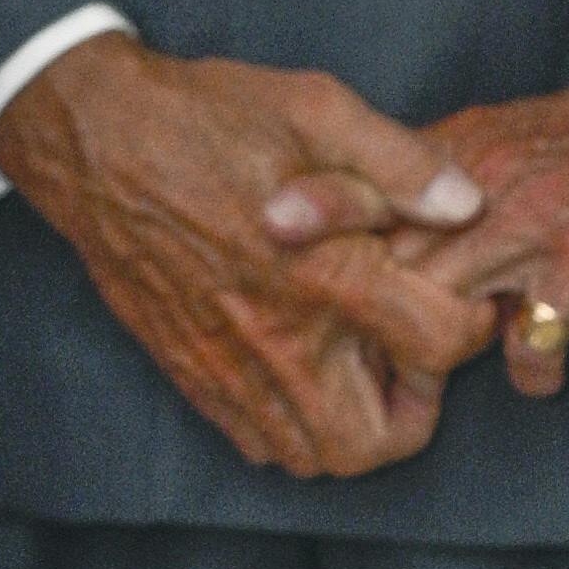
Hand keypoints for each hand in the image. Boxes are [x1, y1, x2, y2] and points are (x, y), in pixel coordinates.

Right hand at [0, 43, 502, 480]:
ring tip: (360, 365)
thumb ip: (401, 162)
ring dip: (352, 426)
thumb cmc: (208, 120)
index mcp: (325, 275)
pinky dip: (292, 427)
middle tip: (412, 353)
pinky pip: (256, 443)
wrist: (98, 143)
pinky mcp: (192, 371)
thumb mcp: (318, 110)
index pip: (436, 346)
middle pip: (376, 441)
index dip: (470, 326)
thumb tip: (467, 205)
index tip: (461, 299)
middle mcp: (278, 339)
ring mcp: (229, 366)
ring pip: (311, 458)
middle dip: (414, 410)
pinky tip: (302, 367)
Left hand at [314, 46, 568, 395]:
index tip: (266, 234)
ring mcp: (536, 226)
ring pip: (449, 306)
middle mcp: (487, 186)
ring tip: (430, 380)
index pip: (372, 185)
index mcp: (464, 152)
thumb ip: (450, 174)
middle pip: (395, 260)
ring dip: (435, 354)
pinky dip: (533, 368)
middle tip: (345, 360)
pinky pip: (536, 339)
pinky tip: (538, 374)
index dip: (320, 213)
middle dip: (365, 315)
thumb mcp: (515, 133)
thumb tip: (392, 211)